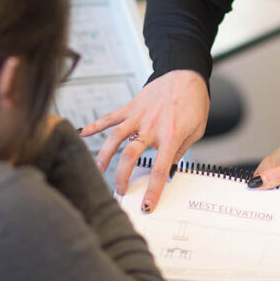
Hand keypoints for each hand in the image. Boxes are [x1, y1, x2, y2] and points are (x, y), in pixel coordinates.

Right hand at [80, 70, 209, 209]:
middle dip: (122, 177)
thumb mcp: (196, 131)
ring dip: (104, 155)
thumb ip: (180, 151)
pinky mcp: (132, 105)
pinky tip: (83, 132)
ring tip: (97, 170)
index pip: (160, 170)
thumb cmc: (194, 103)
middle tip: (120, 189)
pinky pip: (111, 116)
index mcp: (170, 136)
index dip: (152, 191)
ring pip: (115, 138)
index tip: (146, 205)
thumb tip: (169, 168)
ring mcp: (139, 116)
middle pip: (129, 157)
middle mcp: (151, 127)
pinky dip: (96, 124)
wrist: (187, 75)